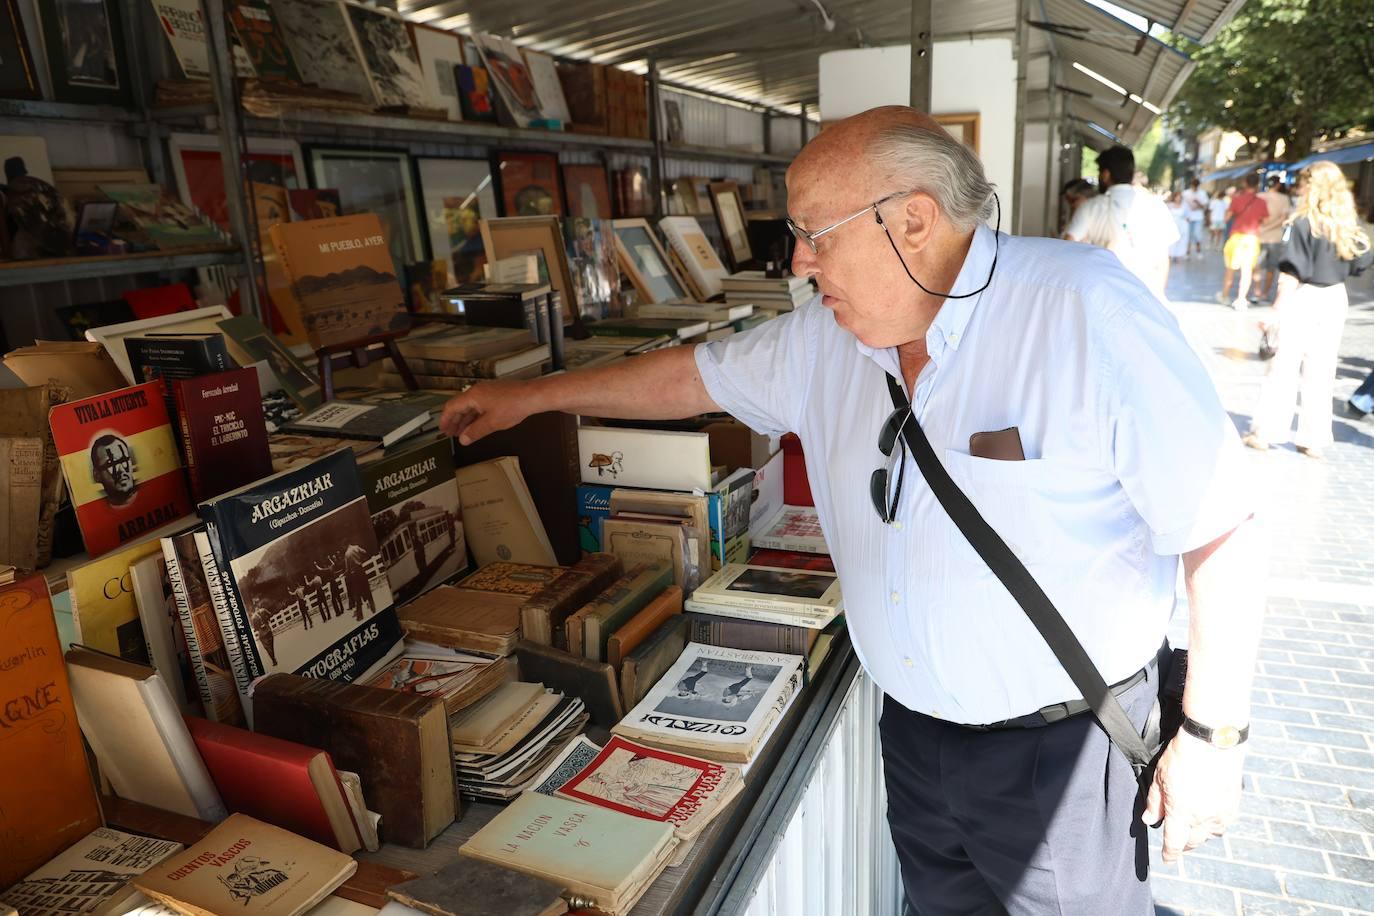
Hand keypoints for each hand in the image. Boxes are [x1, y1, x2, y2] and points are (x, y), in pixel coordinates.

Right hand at [437, 379, 538, 444]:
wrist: (532, 396)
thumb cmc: (512, 407)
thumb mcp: (491, 423)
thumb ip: (475, 432)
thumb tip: (463, 440)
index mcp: (472, 396)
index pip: (451, 407)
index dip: (445, 419)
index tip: (442, 429)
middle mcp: (477, 391)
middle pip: (460, 406)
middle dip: (454, 421)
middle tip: (450, 433)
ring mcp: (487, 391)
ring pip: (470, 406)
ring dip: (465, 419)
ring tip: (462, 432)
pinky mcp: (495, 394)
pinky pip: (480, 405)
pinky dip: (475, 416)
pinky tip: (476, 425)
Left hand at [1142, 729, 1245, 862]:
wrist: (1214, 742)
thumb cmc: (1183, 755)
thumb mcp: (1160, 776)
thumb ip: (1155, 802)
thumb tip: (1150, 820)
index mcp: (1181, 812)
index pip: (1174, 842)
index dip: (1169, 854)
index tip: (1166, 860)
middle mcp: (1203, 818)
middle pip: (1192, 842)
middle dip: (1183, 846)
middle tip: (1176, 844)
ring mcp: (1220, 814)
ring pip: (1208, 836)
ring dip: (1198, 837)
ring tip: (1190, 831)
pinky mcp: (1233, 807)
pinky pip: (1221, 825)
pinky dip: (1212, 827)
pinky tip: (1207, 820)